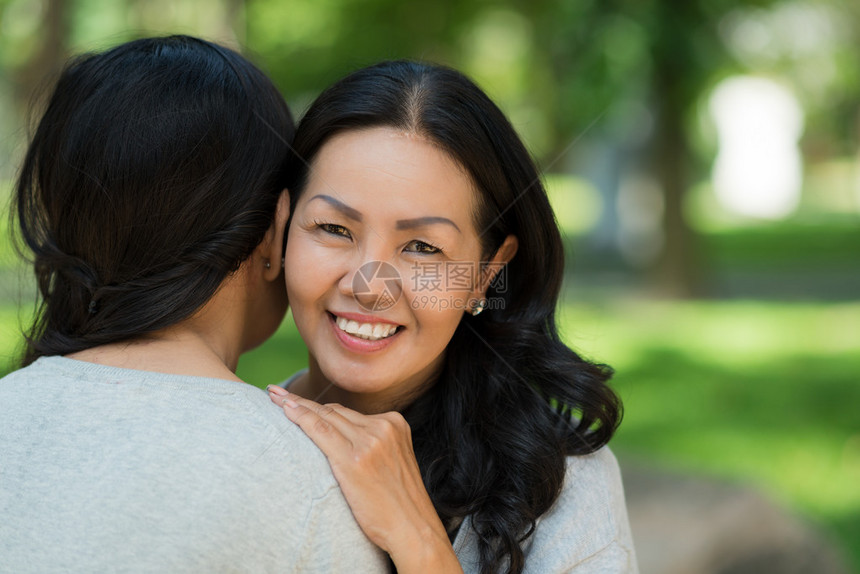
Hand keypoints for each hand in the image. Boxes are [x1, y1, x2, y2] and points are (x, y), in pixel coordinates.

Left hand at [267, 386, 462, 573]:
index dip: (317, 405)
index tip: (293, 398)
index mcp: (395, 424)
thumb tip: (336, 437)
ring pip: (325, 416)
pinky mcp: (355, 459)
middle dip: (302, 402)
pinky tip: (285, 409)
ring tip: (273, 397)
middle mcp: (383, 426)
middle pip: (334, 411)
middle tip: (275, 392)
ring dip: (295, 405)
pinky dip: (300, 417)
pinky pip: (321, 430)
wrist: (414, 530)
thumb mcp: (392, 462)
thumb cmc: (398, 504)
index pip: (346, 412)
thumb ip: (371, 444)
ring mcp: (370, 440)